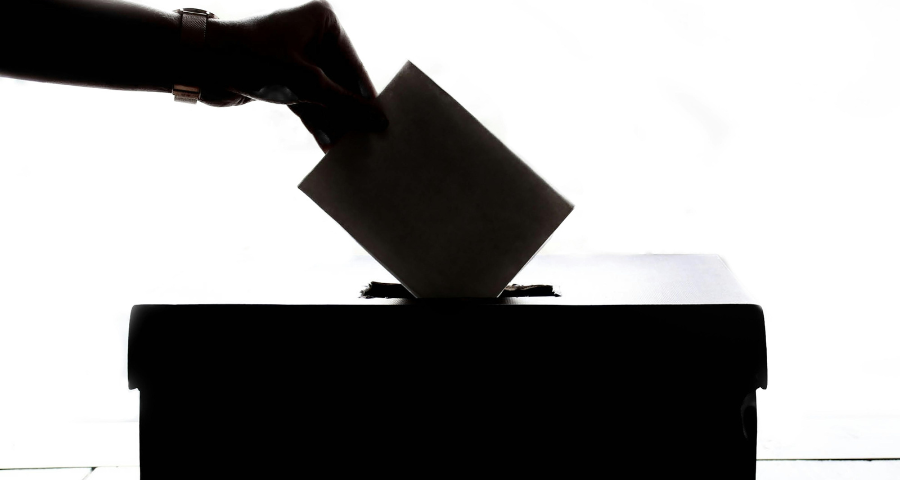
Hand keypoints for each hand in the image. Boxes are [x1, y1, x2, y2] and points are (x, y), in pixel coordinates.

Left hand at [204, 1, 385, 151]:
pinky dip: (316, 121)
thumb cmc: (255, 60)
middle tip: (368, 142)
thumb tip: (379, 121)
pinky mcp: (283, 78)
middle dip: (350, 114)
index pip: (355, 66)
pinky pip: (308, 102)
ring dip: (334, 122)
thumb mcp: (308, 86)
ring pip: (325, 95)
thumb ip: (346, 105)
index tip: (383, 126)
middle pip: (341, 82)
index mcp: (324, 22)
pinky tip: (329, 145)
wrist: (200, 64)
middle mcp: (312, 35)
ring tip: (350, 150)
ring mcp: (297, 58)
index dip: (367, 98)